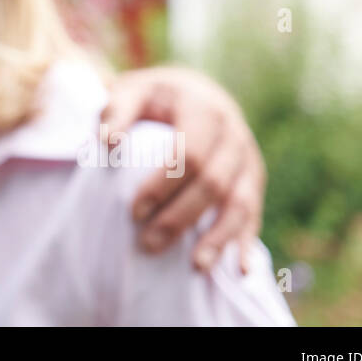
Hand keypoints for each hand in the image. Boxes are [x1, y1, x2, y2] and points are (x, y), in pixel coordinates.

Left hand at [101, 65, 266, 275]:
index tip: (133, 211)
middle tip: (147, 244)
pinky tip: (239, 270)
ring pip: (240, 202)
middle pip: (214, 182)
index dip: (163, 185)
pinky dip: (246, 241)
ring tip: (196, 267)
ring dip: (219, 237)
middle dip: (181, 217)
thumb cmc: (153, 97)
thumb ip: (117, 111)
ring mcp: (248, 157)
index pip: (190, 153)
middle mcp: (233, 133)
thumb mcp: (132, 91)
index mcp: (204, 108)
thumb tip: (107, 142)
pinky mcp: (253, 178)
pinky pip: (254, 212)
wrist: (194, 90)